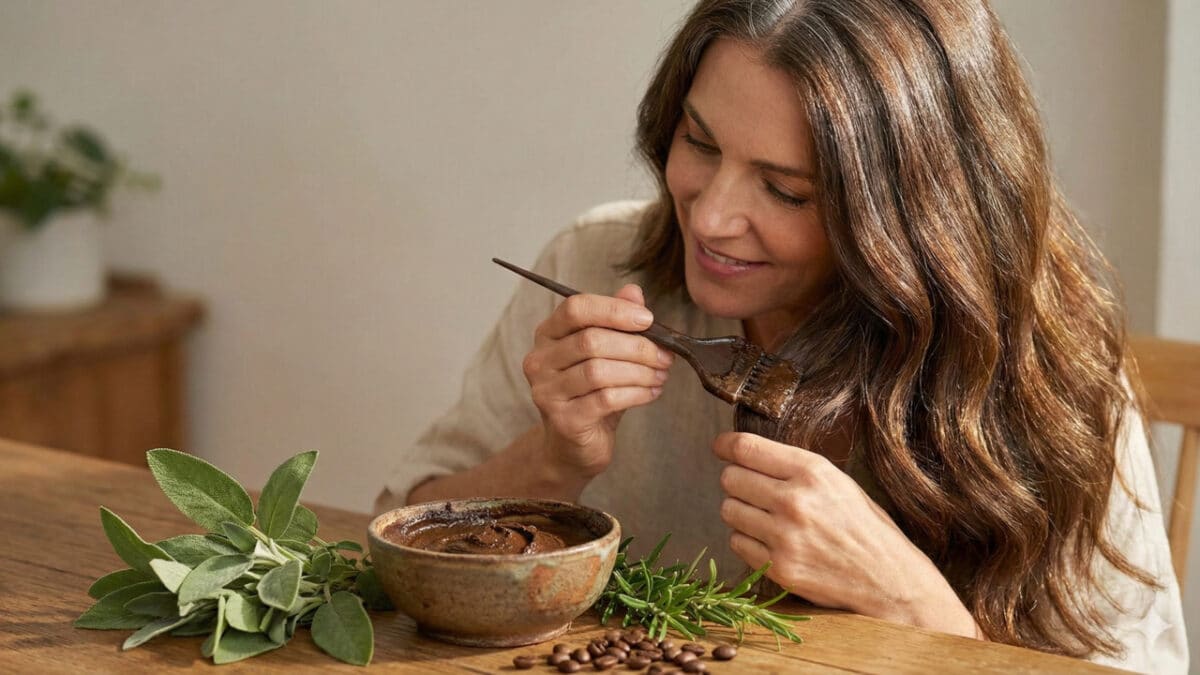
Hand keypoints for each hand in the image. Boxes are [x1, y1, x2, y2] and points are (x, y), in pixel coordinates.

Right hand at [523, 284, 673, 480]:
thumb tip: (635, 292)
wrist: (572, 446)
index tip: (648, 319)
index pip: (575, 308)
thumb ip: (616, 322)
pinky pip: (605, 399)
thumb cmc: (591, 394)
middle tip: (665, 355)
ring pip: (599, 371)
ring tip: (660, 375)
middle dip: (636, 346)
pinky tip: (651, 393)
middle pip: (591, 341)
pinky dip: (636, 393)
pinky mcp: (564, 420)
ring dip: (639, 371)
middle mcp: (539, 360)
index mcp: (548, 335)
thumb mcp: (606, 353)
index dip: (613, 309)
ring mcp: (547, 392)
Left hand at [712, 432, 980, 638]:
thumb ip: (794, 468)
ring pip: (729, 510)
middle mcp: (795, 500)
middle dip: (738, 482)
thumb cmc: (865, 527)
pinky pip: (737, 543)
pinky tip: (772, 543)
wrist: (890, 581)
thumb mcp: (838, 483)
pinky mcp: (778, 567)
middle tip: (755, 491)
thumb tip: (744, 452)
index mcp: (812, 472)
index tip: (720, 446)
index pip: (746, 448)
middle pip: (730, 478)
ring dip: (741, 512)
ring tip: (767, 519)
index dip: (727, 445)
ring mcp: (784, 537)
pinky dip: (748, 541)